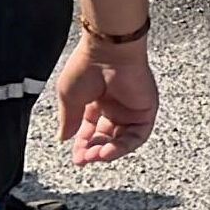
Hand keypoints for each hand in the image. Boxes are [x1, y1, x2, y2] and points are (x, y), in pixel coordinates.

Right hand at [50, 37, 156, 164]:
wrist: (106, 51)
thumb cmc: (86, 67)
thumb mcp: (70, 98)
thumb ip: (70, 120)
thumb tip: (63, 139)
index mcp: (96, 102)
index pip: (91, 131)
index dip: (83, 145)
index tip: (76, 157)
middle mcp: (115, 106)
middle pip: (107, 138)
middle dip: (94, 151)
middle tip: (83, 159)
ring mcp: (131, 108)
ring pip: (123, 140)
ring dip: (109, 152)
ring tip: (95, 156)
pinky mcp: (146, 108)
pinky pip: (139, 134)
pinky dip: (124, 146)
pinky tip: (108, 151)